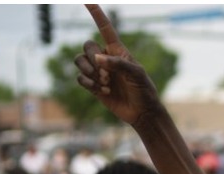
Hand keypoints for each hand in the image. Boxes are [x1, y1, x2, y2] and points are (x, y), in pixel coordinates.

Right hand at [76, 5, 161, 126]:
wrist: (142, 113)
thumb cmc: (144, 91)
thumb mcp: (137, 75)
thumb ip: (118, 64)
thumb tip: (98, 59)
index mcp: (118, 51)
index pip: (105, 28)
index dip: (97, 14)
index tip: (88, 1)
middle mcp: (106, 58)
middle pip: (87, 46)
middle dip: (94, 60)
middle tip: (109, 76)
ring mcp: (98, 72)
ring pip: (79, 61)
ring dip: (89, 72)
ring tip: (105, 84)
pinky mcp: (93, 86)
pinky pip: (79, 78)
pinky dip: (88, 84)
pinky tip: (102, 92)